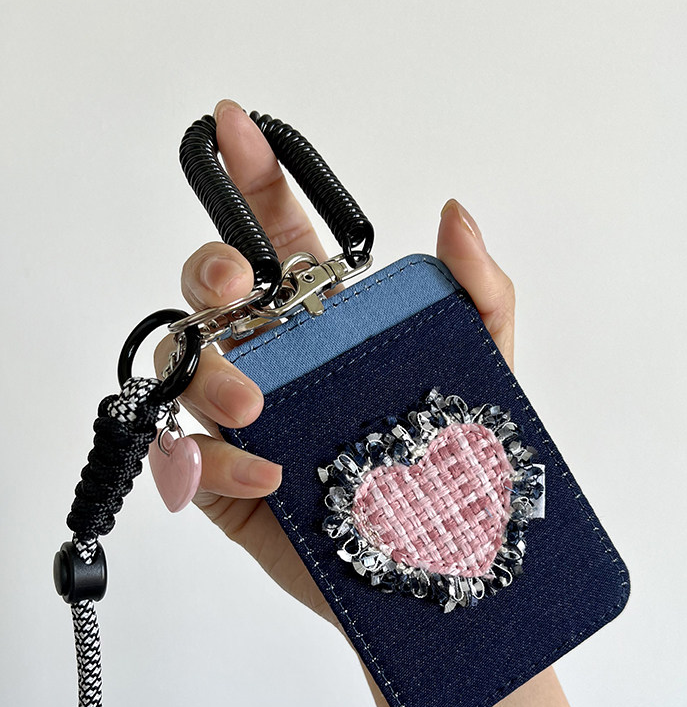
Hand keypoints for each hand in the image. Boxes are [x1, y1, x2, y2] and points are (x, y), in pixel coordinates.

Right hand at [154, 99, 515, 626]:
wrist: (443, 580)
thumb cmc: (461, 477)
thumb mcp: (487, 379)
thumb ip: (480, 294)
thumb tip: (454, 215)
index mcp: (330, 327)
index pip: (284, 237)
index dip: (256, 175)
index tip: (236, 126)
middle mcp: (280, 362)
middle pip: (210, 291)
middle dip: (211, 275)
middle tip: (240, 294)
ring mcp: (246, 421)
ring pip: (181, 364)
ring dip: (207, 371)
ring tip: (259, 404)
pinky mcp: (227, 484)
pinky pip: (186, 454)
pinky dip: (215, 458)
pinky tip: (267, 470)